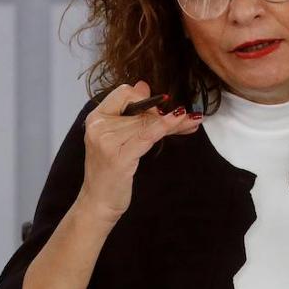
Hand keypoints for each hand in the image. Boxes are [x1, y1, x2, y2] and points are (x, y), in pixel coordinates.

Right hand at [78, 81, 198, 223]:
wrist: (98, 203)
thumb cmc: (110, 171)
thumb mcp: (117, 139)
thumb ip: (130, 114)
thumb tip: (143, 85)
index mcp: (95, 118)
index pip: (124, 92)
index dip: (145, 99)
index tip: (159, 110)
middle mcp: (98, 126)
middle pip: (141, 109)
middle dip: (166, 113)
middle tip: (188, 116)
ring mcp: (107, 141)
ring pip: (149, 122)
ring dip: (174, 122)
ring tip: (192, 122)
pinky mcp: (119, 156)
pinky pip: (148, 134)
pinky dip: (166, 125)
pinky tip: (181, 120)